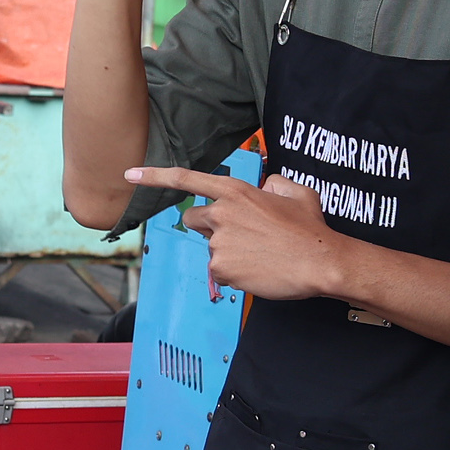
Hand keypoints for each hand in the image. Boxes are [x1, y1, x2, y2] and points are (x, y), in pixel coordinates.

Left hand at [125, 166, 345, 299]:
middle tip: (240, 237)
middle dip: (208, 228)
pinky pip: (220, 272)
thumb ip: (274, 183)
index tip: (129, 175)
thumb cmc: (310, 229)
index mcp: (236, 191)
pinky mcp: (221, 268)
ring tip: (261, 256)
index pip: (187, 179)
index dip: (155, 176)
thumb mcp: (296, 193)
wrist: (320, 262)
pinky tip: (258, 271)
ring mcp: (219, 242)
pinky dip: (236, 274)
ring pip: (211, 249)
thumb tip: (265, 186)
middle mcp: (221, 213)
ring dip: (229, 253)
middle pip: (193, 219)